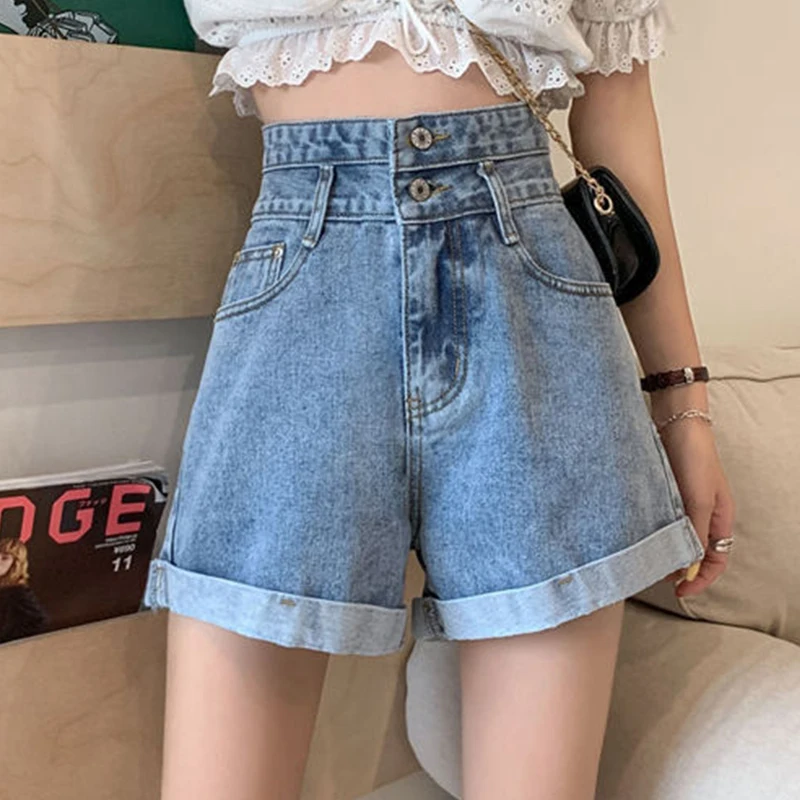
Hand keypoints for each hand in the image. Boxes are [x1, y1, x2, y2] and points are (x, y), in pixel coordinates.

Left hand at [654, 419, 735, 597]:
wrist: (677, 424)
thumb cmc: (694, 459)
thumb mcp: (698, 500)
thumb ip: (695, 533)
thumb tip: (688, 565)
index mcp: (720, 519)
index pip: (715, 561)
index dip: (700, 580)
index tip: (679, 592)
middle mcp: (703, 515)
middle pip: (695, 553)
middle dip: (679, 568)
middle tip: (657, 575)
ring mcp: (684, 505)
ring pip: (677, 538)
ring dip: (666, 551)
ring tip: (647, 559)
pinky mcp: (667, 495)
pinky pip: (663, 522)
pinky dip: (655, 534)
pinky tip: (640, 537)